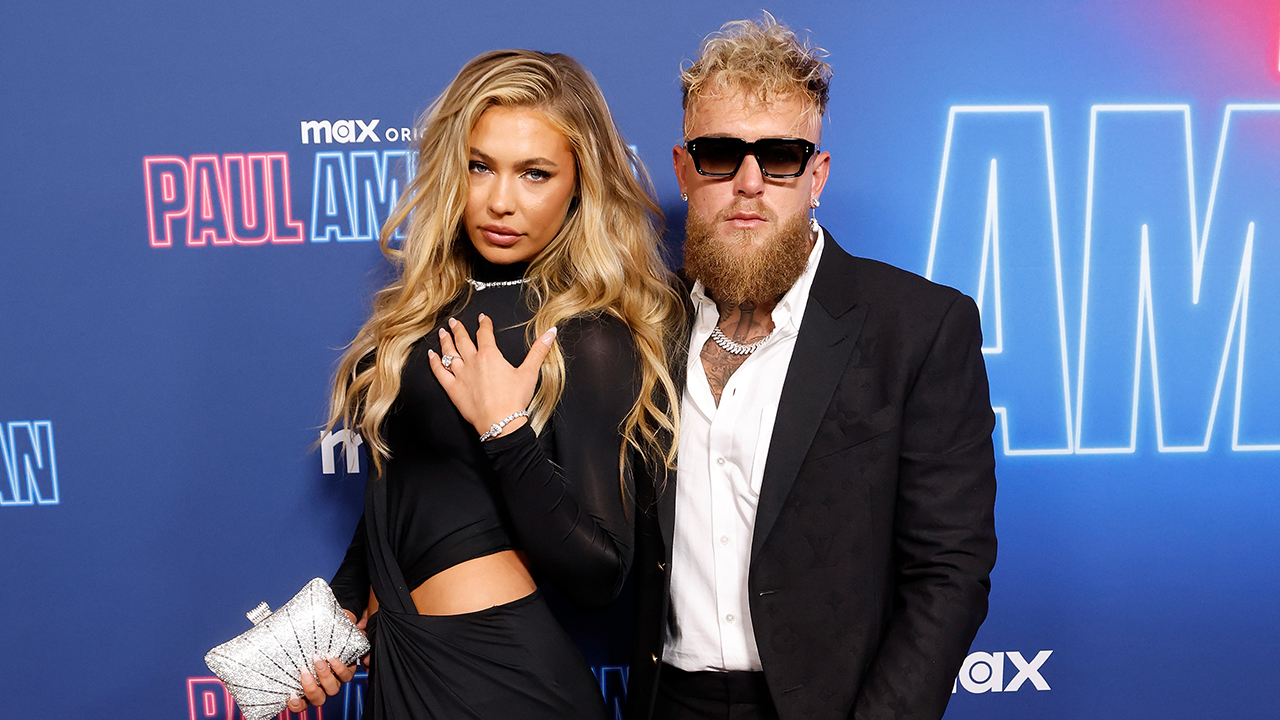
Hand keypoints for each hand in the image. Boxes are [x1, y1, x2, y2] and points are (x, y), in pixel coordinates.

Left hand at [285, 609, 363, 712]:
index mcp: (342, 670)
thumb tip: (360, 630)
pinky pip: (302, 705)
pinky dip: (297, 704)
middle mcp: (331, 682)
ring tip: (303, 671)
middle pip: (333, 689)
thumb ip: (351, 628)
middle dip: (324, 676)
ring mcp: (317, 689)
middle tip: (315, 660)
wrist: (315, 634)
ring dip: (312, 688)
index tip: (330, 656)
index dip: (340, 669)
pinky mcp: (302, 693)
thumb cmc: (329, 632)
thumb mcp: (341, 627)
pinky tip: (291, 694)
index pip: (346, 675)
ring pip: (320, 699)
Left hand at [428, 314, 556, 437]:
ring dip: (445, 341)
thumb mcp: (530, 372)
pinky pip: (439, 372)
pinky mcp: (453, 389)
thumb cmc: (515, 398)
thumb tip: (551, 332)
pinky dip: (434, 362)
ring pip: (449, 353)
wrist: (501, 423)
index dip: (483, 324)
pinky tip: (431, 355)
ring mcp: (460, 375)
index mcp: (490, 355)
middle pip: (462, 340)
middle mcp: (472, 362)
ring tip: (442, 333)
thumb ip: (539, 350)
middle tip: (453, 322)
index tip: (482, 318)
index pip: (485, 334)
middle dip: (458, 329)